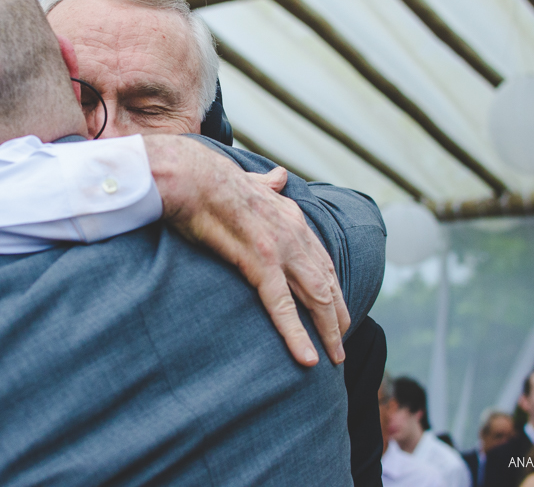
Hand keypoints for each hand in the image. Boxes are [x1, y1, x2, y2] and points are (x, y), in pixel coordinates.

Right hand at [143, 135, 348, 365]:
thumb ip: (268, 184)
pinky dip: (297, 335)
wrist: (192, 177)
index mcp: (293, 217)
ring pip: (314, 299)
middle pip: (326, 283)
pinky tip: (308, 358)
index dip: (332, 287)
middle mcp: (295, 234)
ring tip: (335, 358)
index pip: (322, 259)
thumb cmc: (210, 181)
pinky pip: (282, 307)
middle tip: (341, 344)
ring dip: (328, 332)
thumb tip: (279, 176)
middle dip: (337, 315)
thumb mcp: (250, 181)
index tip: (336, 310)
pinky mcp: (260, 262)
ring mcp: (281, 249)